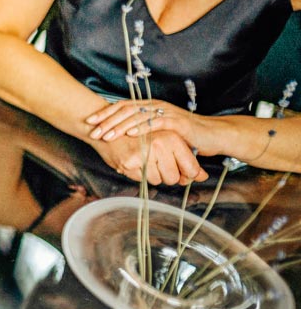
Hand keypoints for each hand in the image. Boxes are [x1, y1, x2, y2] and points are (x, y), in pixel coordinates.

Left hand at [86, 99, 218, 154]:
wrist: (212, 135)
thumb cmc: (183, 135)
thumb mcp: (158, 133)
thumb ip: (142, 131)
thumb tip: (119, 137)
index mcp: (149, 107)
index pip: (122, 107)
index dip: (105, 114)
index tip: (89, 123)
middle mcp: (155, 106)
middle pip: (126, 110)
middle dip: (107, 121)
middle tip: (93, 132)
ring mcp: (166, 112)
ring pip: (138, 116)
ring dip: (120, 126)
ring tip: (107, 135)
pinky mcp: (177, 122)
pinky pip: (156, 123)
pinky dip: (142, 128)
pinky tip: (131, 134)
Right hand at [88, 131, 207, 185]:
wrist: (106, 128)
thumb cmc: (139, 136)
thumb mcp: (166, 141)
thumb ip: (186, 159)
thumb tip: (203, 177)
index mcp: (172, 137)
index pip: (190, 167)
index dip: (187, 175)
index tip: (184, 175)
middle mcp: (160, 144)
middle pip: (174, 177)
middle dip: (168, 176)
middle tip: (159, 166)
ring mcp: (144, 154)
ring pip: (158, 180)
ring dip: (153, 175)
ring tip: (145, 161)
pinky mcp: (129, 163)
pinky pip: (142, 180)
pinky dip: (139, 174)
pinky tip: (134, 162)